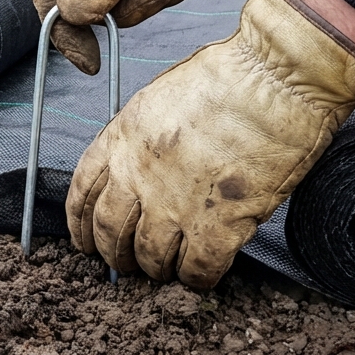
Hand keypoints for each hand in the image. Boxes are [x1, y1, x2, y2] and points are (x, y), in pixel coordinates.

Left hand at [66, 0, 354, 287]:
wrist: (274, 78)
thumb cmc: (227, 77)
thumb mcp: (158, 99)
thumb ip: (138, 138)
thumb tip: (136, 171)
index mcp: (121, 138)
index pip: (82, 191)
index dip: (80, 223)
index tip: (85, 240)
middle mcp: (137, 173)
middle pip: (110, 231)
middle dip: (116, 254)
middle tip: (128, 264)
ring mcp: (175, 202)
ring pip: (150, 256)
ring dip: (157, 268)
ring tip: (169, 268)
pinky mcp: (219, 223)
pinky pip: (198, 269)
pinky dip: (198, 278)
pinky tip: (204, 273)